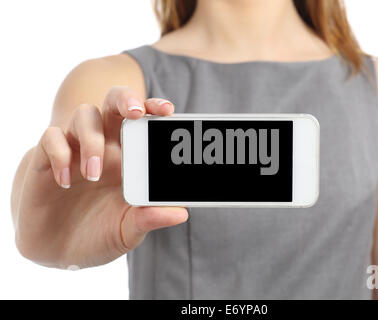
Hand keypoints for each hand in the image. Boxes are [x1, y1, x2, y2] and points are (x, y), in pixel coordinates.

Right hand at [15, 86, 187, 268]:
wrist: (58, 253)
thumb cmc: (98, 235)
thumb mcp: (127, 232)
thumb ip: (148, 219)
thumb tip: (181, 214)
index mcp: (129, 157)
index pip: (143, 120)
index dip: (153, 108)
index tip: (167, 111)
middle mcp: (104, 147)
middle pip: (114, 102)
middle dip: (125, 99)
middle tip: (134, 113)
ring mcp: (75, 150)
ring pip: (84, 115)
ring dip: (92, 139)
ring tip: (93, 173)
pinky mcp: (45, 160)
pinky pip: (51, 138)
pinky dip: (60, 154)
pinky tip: (67, 182)